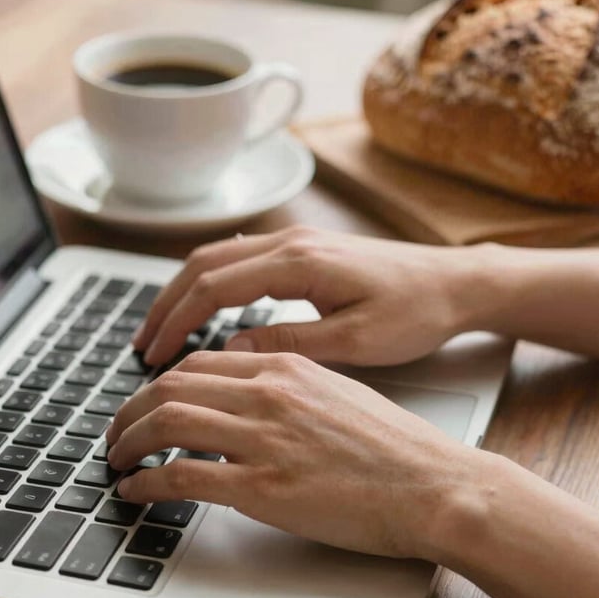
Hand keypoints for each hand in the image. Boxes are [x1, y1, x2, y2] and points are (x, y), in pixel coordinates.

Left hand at [106, 350, 486, 559]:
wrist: (432, 484)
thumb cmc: (393, 446)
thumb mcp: (338, 392)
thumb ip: (288, 384)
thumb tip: (246, 389)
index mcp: (286, 367)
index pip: (199, 363)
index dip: (160, 383)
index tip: (147, 403)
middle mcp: (268, 394)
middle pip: (170, 386)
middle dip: (130, 410)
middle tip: (115, 433)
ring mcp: (264, 438)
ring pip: (166, 423)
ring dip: (128, 442)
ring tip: (115, 460)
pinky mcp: (263, 487)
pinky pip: (182, 475)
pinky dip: (146, 482)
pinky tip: (135, 490)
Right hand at [136, 226, 479, 366]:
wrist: (456, 282)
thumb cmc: (416, 311)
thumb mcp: (356, 340)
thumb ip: (289, 343)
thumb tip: (231, 350)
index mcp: (298, 262)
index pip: (213, 287)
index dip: (176, 322)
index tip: (153, 356)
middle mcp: (290, 242)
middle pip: (203, 265)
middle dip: (166, 304)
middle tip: (142, 344)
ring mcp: (297, 241)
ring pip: (218, 258)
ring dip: (185, 291)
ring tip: (162, 329)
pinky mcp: (306, 250)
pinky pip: (242, 259)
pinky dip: (211, 283)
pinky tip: (205, 307)